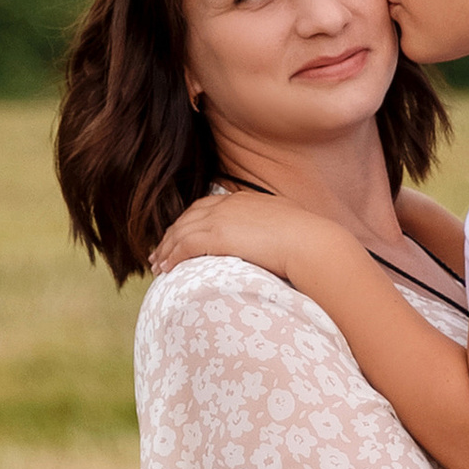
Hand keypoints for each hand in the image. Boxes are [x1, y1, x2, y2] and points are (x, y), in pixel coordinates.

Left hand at [147, 186, 337, 281]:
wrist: (311, 243)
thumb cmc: (309, 242)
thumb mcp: (289, 226)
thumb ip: (274, 229)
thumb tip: (278, 243)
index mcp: (245, 199)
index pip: (208, 206)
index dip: (192, 221)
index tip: (183, 234)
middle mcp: (229, 204)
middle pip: (189, 217)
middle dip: (172, 233)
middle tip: (160, 251)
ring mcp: (222, 218)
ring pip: (182, 231)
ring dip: (166, 248)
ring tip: (157, 264)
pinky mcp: (217, 236)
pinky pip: (184, 245)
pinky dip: (172, 255)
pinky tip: (165, 269)